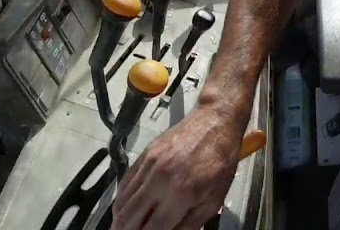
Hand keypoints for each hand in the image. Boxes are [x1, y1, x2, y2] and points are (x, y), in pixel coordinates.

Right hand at [112, 105, 242, 229]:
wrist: (214, 121)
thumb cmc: (220, 161)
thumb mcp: (214, 199)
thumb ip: (190, 223)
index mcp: (181, 194)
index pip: (152, 229)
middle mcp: (159, 180)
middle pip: (129, 218)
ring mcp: (148, 166)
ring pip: (122, 203)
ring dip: (119, 220)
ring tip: (122, 228)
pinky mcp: (143, 155)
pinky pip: (123, 184)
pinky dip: (120, 201)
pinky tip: (123, 209)